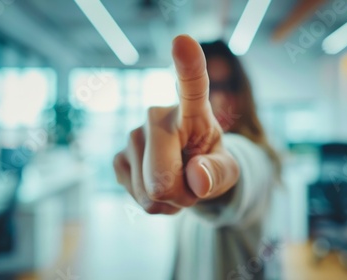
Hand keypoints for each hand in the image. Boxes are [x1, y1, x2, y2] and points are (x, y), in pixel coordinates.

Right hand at [113, 35, 239, 213]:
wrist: (190, 177)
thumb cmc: (211, 165)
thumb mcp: (228, 172)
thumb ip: (219, 173)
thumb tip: (197, 178)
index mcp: (193, 110)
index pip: (192, 85)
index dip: (187, 65)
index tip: (183, 41)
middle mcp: (155, 115)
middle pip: (162, 179)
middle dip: (181, 195)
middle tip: (191, 183)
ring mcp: (132, 135)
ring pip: (148, 193)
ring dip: (167, 200)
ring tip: (177, 182)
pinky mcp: (119, 157)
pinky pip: (136, 197)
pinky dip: (153, 204)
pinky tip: (159, 186)